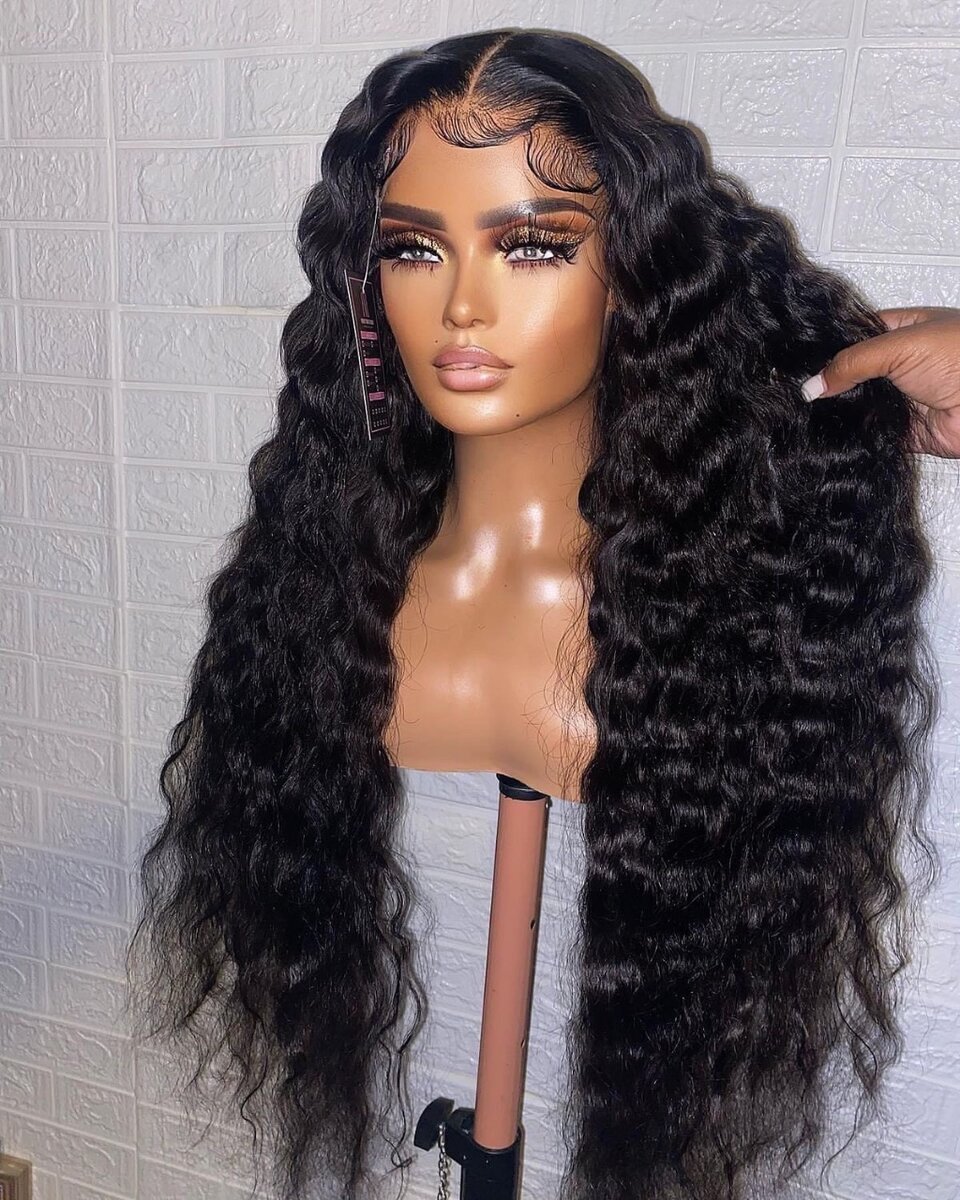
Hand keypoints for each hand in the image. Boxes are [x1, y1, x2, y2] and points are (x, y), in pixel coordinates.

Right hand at [800, 306, 959, 456]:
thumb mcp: (899, 346)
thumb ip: (851, 363)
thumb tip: (812, 384)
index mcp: (902, 330)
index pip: (855, 335)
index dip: (829, 347)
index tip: (800, 362)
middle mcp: (901, 364)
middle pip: (853, 374)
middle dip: (831, 383)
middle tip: (800, 391)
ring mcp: (902, 398)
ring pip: (859, 405)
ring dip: (842, 411)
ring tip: (808, 414)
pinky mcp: (903, 431)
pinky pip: (870, 435)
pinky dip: (855, 436)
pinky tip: (833, 434)